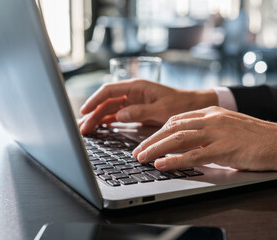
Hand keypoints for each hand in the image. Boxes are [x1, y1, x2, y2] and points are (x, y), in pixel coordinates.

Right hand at [79, 79, 217, 134]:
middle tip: (82, 128)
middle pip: (106, 102)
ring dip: (98, 118)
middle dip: (93, 113)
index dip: (94, 100)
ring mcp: (133, 101)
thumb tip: (119, 115)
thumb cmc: (180, 103)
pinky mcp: (136, 110)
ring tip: (86, 130)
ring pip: (110, 109)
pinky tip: (100, 127)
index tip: (84, 111)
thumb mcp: (162, 109)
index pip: (109, 91)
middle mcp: (132, 93)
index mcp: (137, 87)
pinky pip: (118, 115)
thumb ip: (140, 111)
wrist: (193, 105)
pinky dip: (108, 121)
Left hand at [133, 106, 276, 178]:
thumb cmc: (256, 136)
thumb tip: (189, 142)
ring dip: (156, 148)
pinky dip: (174, 160)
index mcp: (211, 112)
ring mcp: (217, 132)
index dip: (159, 131)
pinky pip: (193, 155)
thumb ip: (208, 130)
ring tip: (141, 158)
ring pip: (178, 138)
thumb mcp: (228, 126)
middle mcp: (211, 118)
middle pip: (172, 127)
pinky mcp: (224, 148)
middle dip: (151, 139)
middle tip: (137, 151)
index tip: (147, 140)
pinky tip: (161, 164)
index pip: (176, 119)